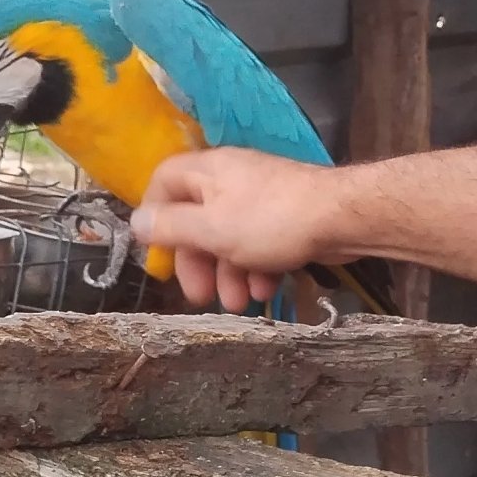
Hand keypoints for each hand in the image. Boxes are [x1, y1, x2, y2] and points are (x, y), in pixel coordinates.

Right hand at [129, 147, 345, 312]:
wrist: (341, 217)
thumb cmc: (269, 220)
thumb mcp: (210, 228)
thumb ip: (171, 226)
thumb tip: (134, 220)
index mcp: (206, 172)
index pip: (164, 181)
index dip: (155, 215)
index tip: (157, 251)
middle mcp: (231, 179)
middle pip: (197, 218)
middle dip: (197, 261)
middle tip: (200, 296)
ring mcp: (260, 198)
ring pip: (230, 237)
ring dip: (229, 273)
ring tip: (239, 304)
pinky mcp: (286, 218)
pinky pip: (260, 242)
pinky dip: (258, 267)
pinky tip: (267, 289)